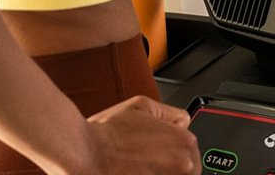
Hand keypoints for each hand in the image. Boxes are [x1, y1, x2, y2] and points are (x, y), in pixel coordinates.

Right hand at [83, 95, 200, 173]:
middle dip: (169, 164)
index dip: (173, 147)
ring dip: (160, 172)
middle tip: (146, 160)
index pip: (190, 149)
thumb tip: (181, 121)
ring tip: (139, 167)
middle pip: (186, 168)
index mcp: (184, 142)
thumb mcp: (143, 106)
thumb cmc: (108, 133)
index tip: (160, 150)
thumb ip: (169, 112)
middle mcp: (183, 167)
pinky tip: (135, 172)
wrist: (84, 155)